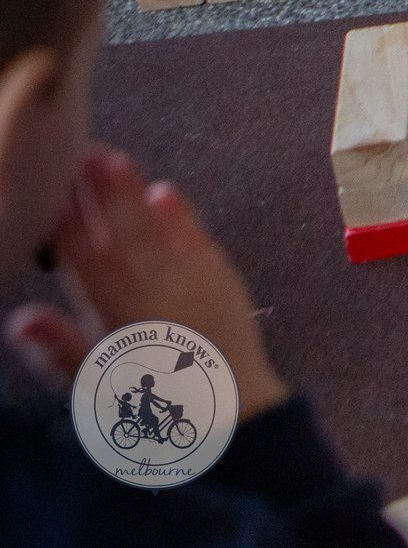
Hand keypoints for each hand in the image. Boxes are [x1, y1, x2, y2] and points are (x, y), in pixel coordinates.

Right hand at [4, 146, 288, 419]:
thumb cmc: (148, 403)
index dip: (66, 226)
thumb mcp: (95, 386)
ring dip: (133, 193)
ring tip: (113, 158)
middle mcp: (153, 295)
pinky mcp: (222, 280)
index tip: (48, 191)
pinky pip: (198, 240)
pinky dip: (181, 216)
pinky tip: (164, 191)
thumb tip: (18, 318)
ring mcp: (192, 284)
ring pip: (155, 230)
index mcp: (115, 320)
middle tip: (80, 152)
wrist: (227, 414)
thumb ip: (58, 351)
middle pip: (120, 235)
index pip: (84, 264)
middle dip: (99, 194)